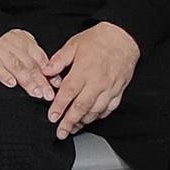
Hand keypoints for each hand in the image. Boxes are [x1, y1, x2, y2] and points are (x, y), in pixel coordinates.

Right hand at [0, 29, 53, 102]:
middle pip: (30, 65)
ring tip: (35, 93)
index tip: (55, 85)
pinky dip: (4, 76)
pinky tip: (11, 84)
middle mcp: (15, 46)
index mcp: (26, 42)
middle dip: (40, 81)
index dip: (48, 73)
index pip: (40, 59)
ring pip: (16, 67)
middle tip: (47, 94)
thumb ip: (41, 64)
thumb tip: (56, 81)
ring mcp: (1, 52)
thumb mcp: (27, 49)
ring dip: (27, 81)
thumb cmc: (12, 46)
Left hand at [42, 22, 139, 138]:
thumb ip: (59, 60)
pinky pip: (109, 108)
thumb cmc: (99, 40)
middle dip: (70, 122)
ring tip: (73, 128)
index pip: (69, 93)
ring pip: (96, 110)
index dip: (59, 107)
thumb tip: (46, 71)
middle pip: (82, 106)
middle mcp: (98, 81)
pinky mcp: (119, 90)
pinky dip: (99, 115)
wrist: (123, 37)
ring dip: (83, 121)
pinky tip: (90, 118)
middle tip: (61, 132)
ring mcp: (110, 87)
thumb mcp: (74, 44)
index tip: (52, 117)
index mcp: (84, 70)